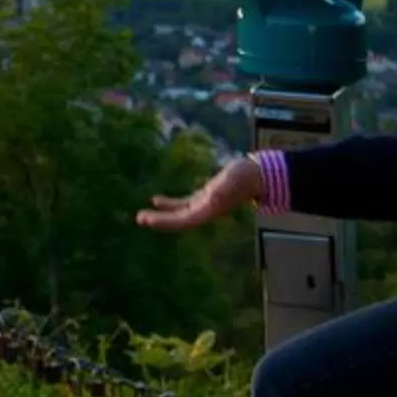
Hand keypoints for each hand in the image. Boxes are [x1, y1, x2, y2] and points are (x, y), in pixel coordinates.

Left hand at [134, 156, 262, 232]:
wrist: (257, 174)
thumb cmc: (245, 176)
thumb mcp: (232, 179)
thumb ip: (222, 188)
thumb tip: (210, 196)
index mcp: (210, 210)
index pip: (183, 221)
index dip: (165, 221)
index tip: (148, 220)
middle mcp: (206, 212)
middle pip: (179, 220)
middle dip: (159, 221)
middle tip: (139, 219)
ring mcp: (205, 205)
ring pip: (179, 214)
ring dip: (161, 215)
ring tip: (142, 216)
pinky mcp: (205, 197)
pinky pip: (183, 204)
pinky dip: (170, 204)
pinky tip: (156, 200)